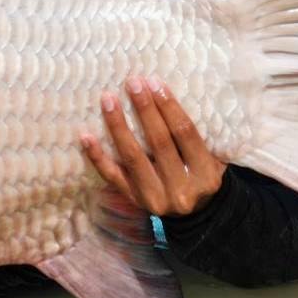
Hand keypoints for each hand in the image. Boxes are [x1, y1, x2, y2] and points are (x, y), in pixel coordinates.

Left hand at [81, 75, 225, 216]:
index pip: (185, 134)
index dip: (169, 106)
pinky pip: (111, 177)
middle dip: (145, 109)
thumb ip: (197, 134)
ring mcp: (155, 198)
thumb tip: (166, 93)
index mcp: (205, 176)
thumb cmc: (201, 174)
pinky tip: (85, 136)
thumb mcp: (212, 158)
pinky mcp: (133, 200)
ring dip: (118, 125)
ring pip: (132, 157)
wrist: (194, 215)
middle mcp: (181, 190)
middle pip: (159, 142)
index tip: (155, 82)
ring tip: (108, 99)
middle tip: (132, 83)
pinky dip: (97, 156)